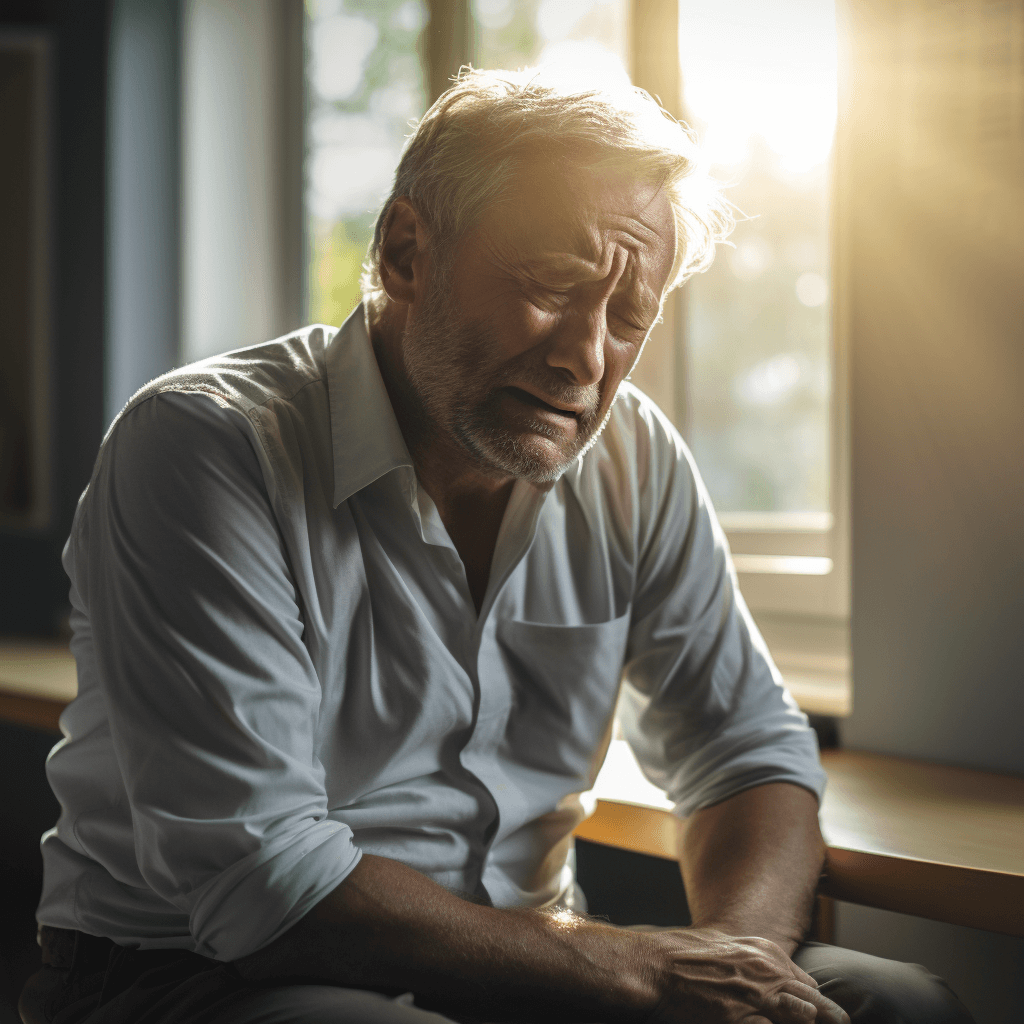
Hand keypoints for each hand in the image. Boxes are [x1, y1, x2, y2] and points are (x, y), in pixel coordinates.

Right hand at [645, 927, 848, 1023]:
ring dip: (809, 1021)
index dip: (815, 1004)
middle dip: (830, 1019)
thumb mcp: (721, 944)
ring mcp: (754, 998)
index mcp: (762, 953)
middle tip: (845, 1023)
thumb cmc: (679, 955)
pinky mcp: (740, 1021)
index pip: (804, 984)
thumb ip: (751, 957)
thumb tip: (775, 972)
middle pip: (812, 1005)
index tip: (825, 1017)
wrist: (652, 967)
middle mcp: (765, 973)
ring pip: (801, 1017)